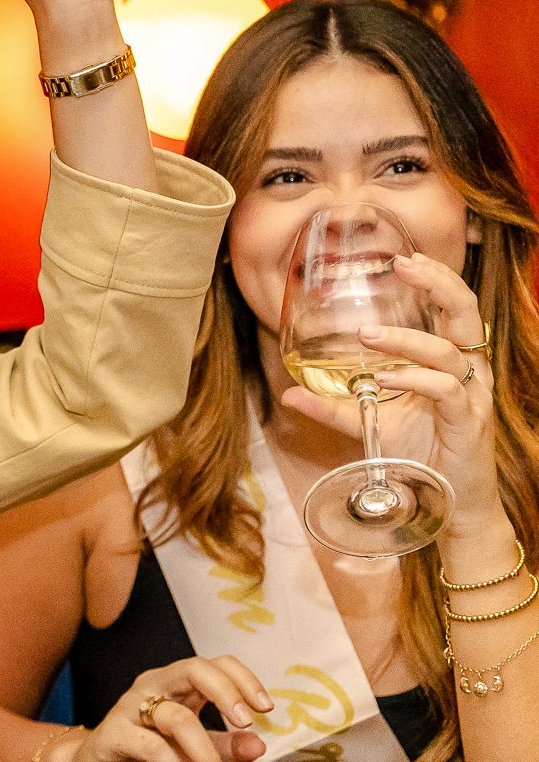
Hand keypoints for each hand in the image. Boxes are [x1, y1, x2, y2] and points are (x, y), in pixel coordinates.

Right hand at [45, 655, 270, 761]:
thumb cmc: (146, 759)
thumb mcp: (194, 756)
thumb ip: (225, 748)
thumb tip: (260, 745)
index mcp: (177, 685)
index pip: (214, 664)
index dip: (243, 679)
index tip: (265, 710)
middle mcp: (154, 687)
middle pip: (193, 669)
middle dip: (226, 693)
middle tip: (246, 723)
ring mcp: (130, 707)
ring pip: (177, 717)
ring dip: (206, 754)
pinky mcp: (113, 733)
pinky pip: (150, 746)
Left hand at [278, 252, 503, 533]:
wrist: (449, 503)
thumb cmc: (419, 454)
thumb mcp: (370, 425)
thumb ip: (334, 408)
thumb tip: (288, 394)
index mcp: (450, 362)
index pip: (451, 308)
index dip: (435, 279)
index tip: (403, 258)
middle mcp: (468, 371)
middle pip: (464, 312)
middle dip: (437, 283)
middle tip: (402, 265)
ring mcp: (472, 395)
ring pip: (447, 351)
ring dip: (405, 340)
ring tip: (367, 336)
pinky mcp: (470, 422)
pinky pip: (446, 390)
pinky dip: (414, 380)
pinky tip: (384, 379)